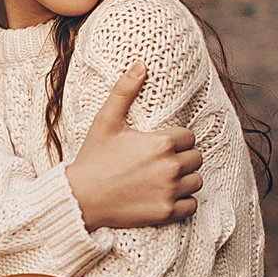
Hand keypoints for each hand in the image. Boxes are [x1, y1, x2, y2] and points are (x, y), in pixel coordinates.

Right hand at [65, 63, 203, 227]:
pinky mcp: (167, 212)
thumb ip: (124, 91)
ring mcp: (170, 191)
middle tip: (163, 161)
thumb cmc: (93, 158)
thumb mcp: (106, 121)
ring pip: (197, 181)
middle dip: (183, 158)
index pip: (189, 137)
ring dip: (186, 179)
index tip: (161, 145)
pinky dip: (184, 202)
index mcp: (161, 142)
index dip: (177, 140)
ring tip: (166, 178)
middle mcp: (170, 166)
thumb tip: (140, 64)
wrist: (80, 198)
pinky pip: (192, 205)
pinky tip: (166, 196)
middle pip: (197, 158)